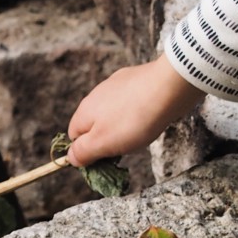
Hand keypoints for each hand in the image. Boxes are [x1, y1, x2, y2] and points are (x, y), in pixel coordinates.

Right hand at [65, 54, 204, 166]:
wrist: (168, 87)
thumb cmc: (134, 119)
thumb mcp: (103, 143)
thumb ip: (83, 152)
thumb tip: (70, 158)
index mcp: (84, 111)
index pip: (74, 137)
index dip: (87, 151)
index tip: (106, 159)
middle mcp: (95, 95)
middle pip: (94, 124)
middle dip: (107, 139)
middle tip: (126, 146)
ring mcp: (115, 84)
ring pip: (112, 113)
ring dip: (122, 126)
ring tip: (141, 131)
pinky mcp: (134, 79)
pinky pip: (129, 101)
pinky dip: (136, 111)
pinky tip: (149, 114)